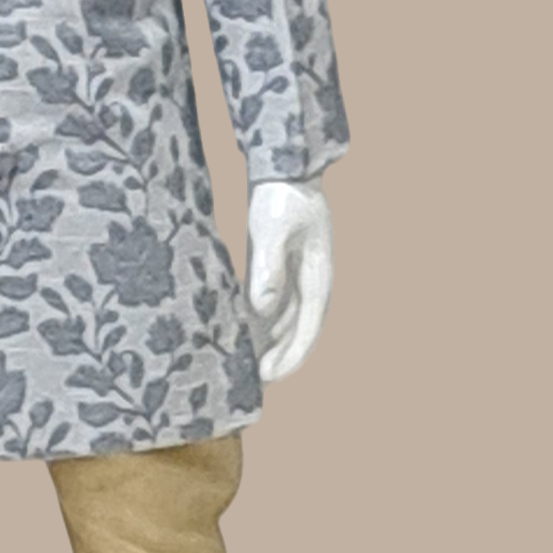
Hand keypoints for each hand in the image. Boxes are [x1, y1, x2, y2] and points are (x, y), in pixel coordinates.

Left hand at [245, 177, 333, 383]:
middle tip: (250, 386)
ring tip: (240, 369)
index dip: (289, 356)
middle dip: (276, 360)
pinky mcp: (273, 268)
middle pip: (295, 333)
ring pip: (280, 322)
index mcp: (317, 277)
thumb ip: (268, 268)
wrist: (282, 167)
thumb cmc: (281, 196)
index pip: (308, 329)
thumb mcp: (272, 229)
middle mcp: (309, 283)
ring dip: (264, 345)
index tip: (268, 377)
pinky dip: (255, 324)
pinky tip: (235, 336)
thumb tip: (263, 308)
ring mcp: (293, 277)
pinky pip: (267, 306)